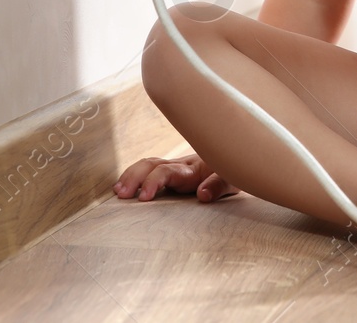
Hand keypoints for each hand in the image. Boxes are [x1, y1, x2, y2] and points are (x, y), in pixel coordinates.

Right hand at [113, 151, 238, 201]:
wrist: (239, 159)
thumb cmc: (234, 173)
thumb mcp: (233, 182)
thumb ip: (219, 186)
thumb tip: (201, 195)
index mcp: (194, 169)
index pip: (167, 171)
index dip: (153, 182)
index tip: (143, 198)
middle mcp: (181, 166)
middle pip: (152, 164)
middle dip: (134, 177)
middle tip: (121, 194)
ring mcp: (176, 168)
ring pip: (149, 164)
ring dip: (131, 175)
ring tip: (118, 191)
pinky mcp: (174, 173)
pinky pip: (152, 170)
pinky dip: (136, 176)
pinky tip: (124, 187)